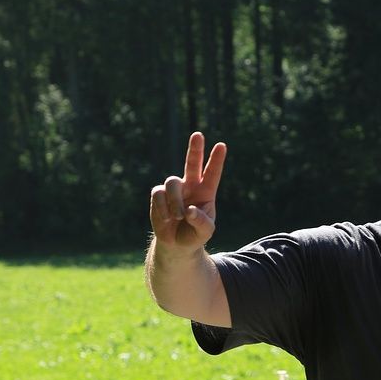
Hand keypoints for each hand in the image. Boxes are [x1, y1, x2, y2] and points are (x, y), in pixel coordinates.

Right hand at [150, 132, 226, 251]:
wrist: (177, 244)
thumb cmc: (195, 234)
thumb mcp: (205, 232)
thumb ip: (201, 222)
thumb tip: (190, 210)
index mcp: (206, 192)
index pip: (212, 173)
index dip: (216, 160)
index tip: (222, 145)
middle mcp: (190, 186)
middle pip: (192, 163)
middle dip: (195, 149)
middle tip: (198, 135)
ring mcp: (174, 190)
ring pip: (172, 182)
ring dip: (174, 201)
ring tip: (178, 216)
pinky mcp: (159, 195)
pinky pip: (158, 193)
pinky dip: (163, 207)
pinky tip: (166, 218)